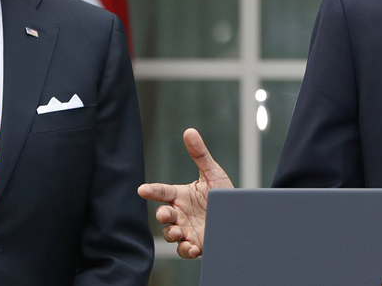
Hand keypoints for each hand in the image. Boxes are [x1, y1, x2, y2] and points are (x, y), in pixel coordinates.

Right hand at [137, 128, 233, 258]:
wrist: (239, 215)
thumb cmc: (223, 193)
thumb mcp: (213, 173)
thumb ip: (200, 154)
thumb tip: (189, 131)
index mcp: (181, 196)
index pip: (162, 192)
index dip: (152, 190)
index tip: (142, 189)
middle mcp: (180, 213)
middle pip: (163, 215)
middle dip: (162, 215)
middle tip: (165, 214)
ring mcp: (187, 230)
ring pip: (170, 234)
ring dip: (172, 233)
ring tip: (179, 232)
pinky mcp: (196, 244)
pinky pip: (185, 250)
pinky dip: (185, 250)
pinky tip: (191, 247)